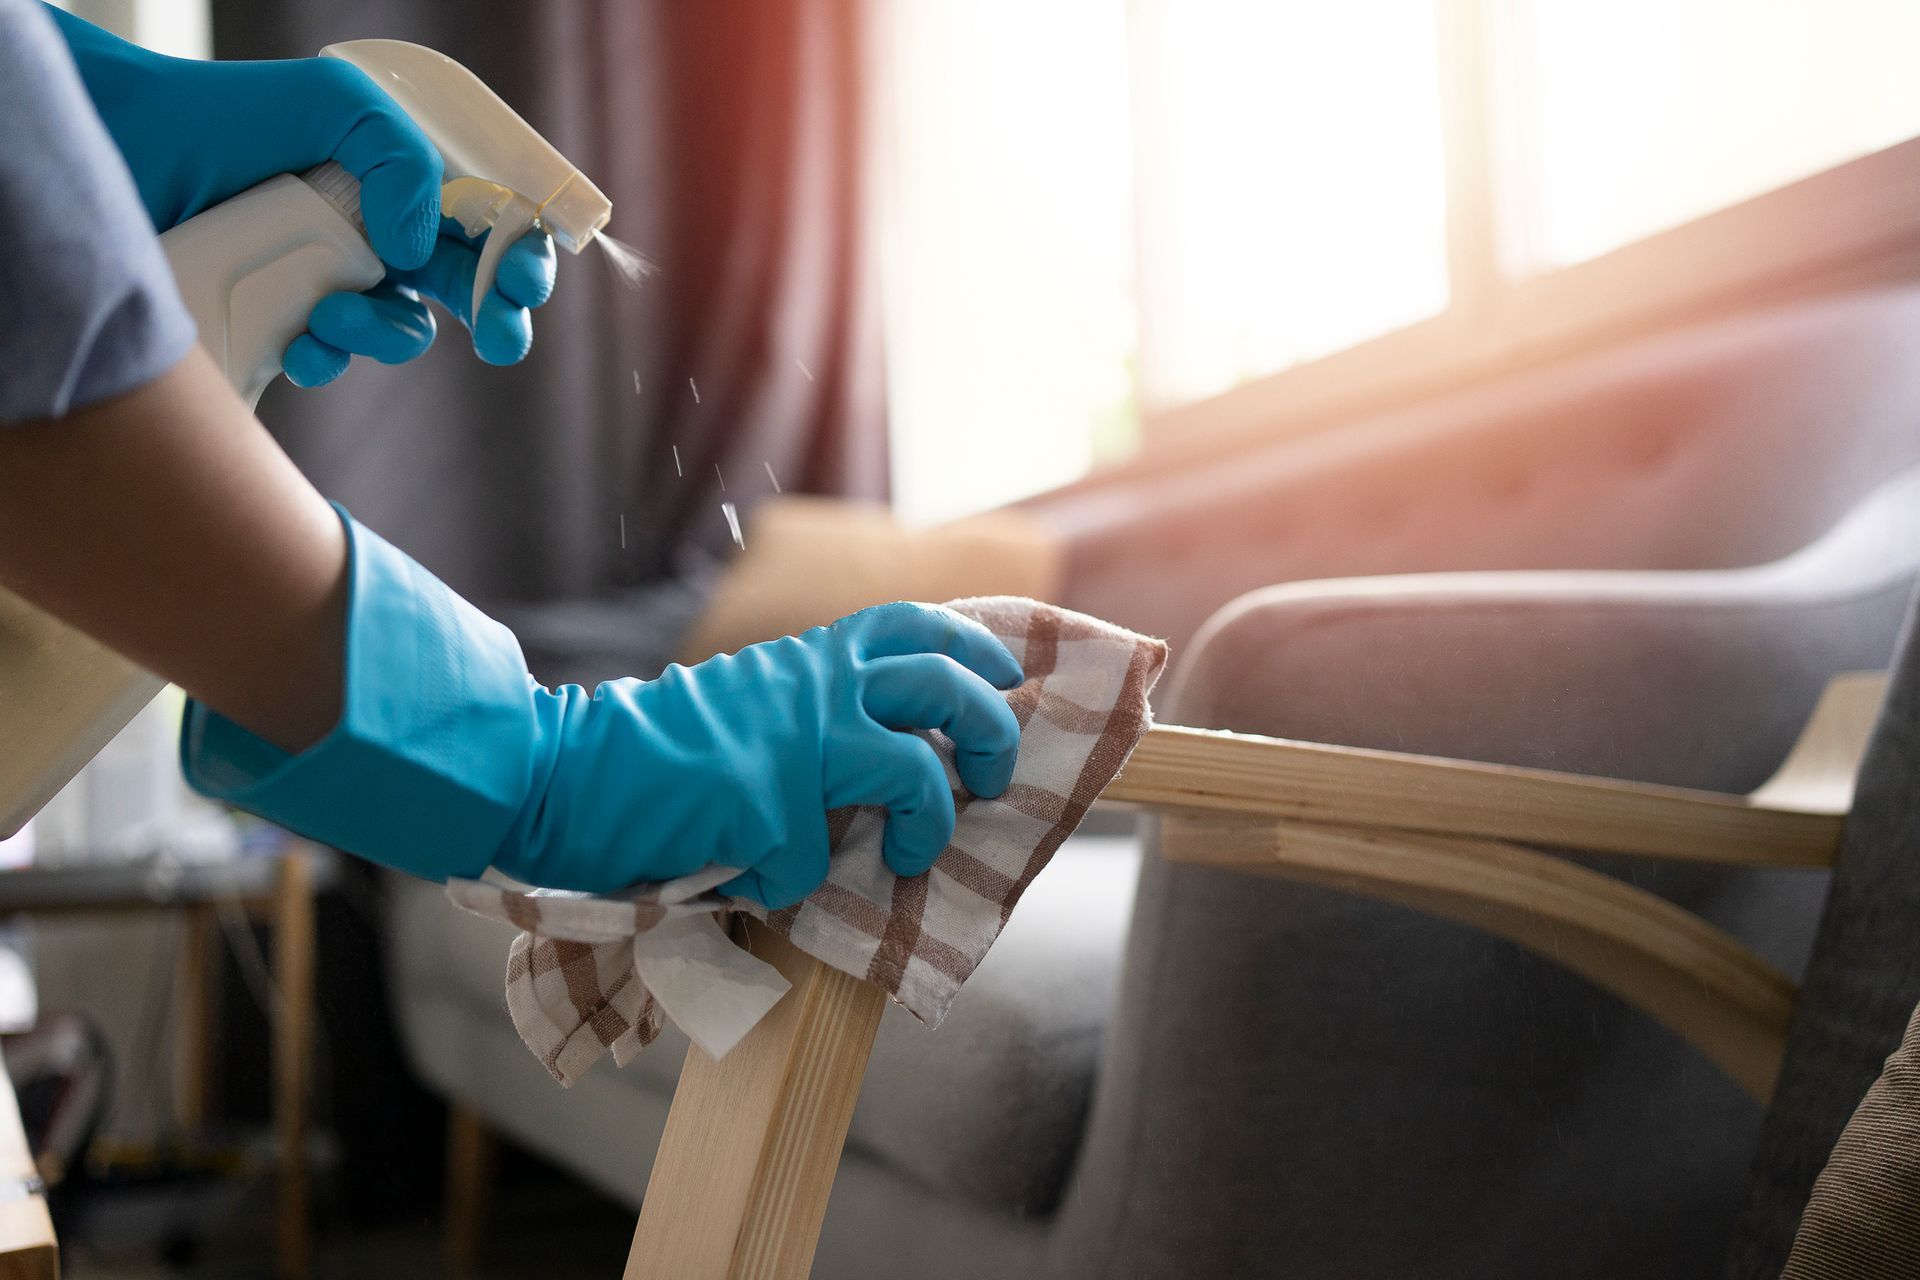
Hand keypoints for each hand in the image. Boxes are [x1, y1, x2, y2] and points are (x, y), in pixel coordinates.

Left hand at [47, 7, 556, 386]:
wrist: (121, 156)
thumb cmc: (220, 116)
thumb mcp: (331, 106)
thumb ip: (401, 156)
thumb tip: (419, 244)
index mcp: (401, 182)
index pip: (487, 223)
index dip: (519, 256)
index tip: (523, 284)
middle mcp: (375, 232)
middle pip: (465, 289)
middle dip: (495, 319)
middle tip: (499, 338)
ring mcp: (331, 282)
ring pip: (401, 334)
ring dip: (384, 336)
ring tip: (333, 317)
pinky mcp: (284, 324)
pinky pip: (332, 363)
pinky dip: (325, 361)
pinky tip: (296, 343)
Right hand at [181, 513, 1025, 909]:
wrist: (565, 773)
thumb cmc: (658, 752)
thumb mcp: (749, 704)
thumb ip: (814, 711)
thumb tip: (893, 751)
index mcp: (808, 658)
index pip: (917, 626)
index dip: (976, 649)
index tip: (1007, 679)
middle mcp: (812, 687)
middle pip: (945, 685)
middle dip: (990, 731)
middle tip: (990, 777)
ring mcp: (792, 746)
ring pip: (913, 772)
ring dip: (928, 823)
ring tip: (908, 856)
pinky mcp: (765, 807)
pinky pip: (812, 864)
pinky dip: (787, 884)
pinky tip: (748, 879)